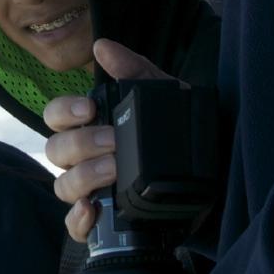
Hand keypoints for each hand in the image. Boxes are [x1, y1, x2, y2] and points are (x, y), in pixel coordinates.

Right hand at [42, 40, 172, 241]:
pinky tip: (92, 210)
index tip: (89, 109)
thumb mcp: (165, 95)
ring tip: (114, 170)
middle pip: (56, 150)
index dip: (63, 111)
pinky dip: (78, 220)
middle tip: (112, 142)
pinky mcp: (104, 220)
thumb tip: (103, 47)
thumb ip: (135, 70)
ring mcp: (92, 190)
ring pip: (63, 185)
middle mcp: (86, 158)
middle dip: (81, 144)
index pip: (56, 116)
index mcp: (92, 126)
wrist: (218, 175)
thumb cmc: (184, 134)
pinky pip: (75, 226)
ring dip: (83, 177)